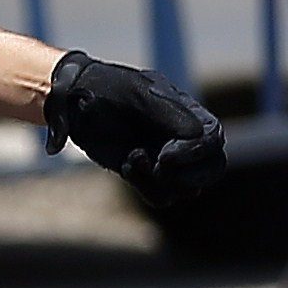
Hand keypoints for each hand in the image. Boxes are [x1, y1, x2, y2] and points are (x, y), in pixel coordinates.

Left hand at [42, 49, 225, 206]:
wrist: (74, 103)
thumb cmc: (107, 90)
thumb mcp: (137, 93)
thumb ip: (169, 113)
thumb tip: (197, 136)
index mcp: (189, 113)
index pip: (213, 140)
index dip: (196, 153)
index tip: (165, 155)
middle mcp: (184, 138)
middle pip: (212, 169)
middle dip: (190, 177)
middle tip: (160, 167)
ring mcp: (167, 159)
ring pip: (187, 189)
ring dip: (159, 181)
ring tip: (134, 157)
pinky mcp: (148, 176)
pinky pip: (162, 196)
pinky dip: (144, 186)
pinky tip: (128, 165)